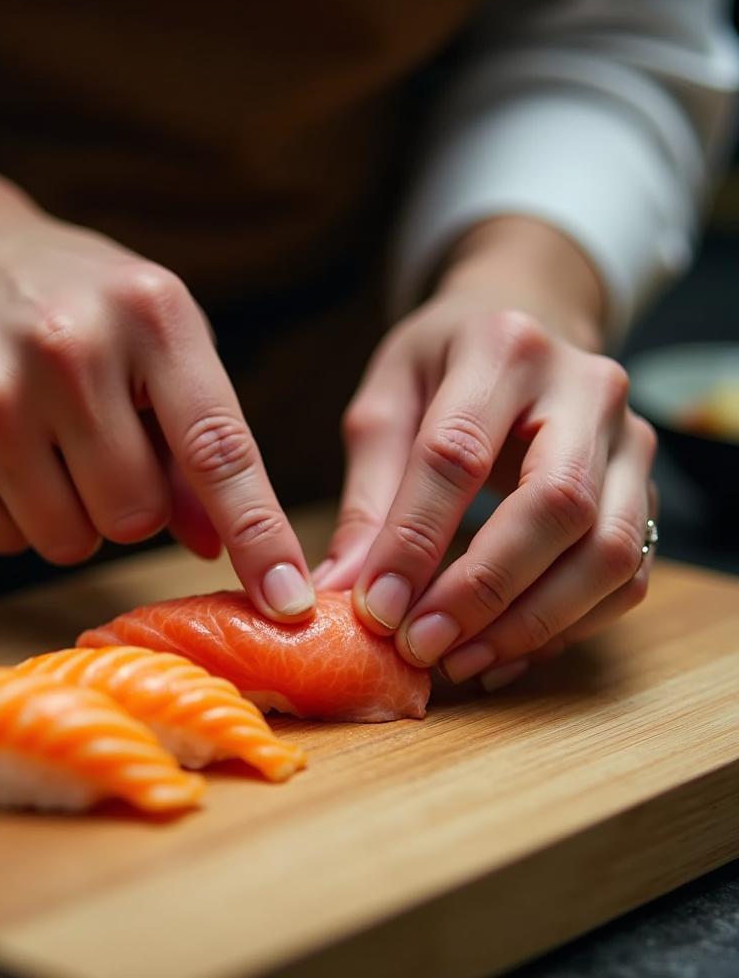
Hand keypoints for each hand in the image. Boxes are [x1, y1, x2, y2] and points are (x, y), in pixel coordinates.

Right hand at [0, 160, 314, 619]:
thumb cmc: (81, 305)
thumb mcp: (159, 337)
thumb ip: (199, 436)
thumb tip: (215, 546)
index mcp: (149, 315)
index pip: (216, 447)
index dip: (258, 533)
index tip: (289, 602)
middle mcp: (65, 350)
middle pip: (134, 517)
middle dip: (135, 504)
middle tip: (109, 448)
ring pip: (68, 541)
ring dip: (77, 516)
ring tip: (55, 445)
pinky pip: (5, 540)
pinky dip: (18, 513)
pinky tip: (4, 448)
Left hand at [314, 218, 656, 688]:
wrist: (527, 324)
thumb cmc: (443, 363)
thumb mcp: (386, 403)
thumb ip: (368, 496)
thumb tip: (338, 591)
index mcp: (502, 348)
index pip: (459, 453)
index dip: (415, 539)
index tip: (375, 607)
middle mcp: (586, 389)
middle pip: (556, 505)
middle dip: (483, 590)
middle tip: (419, 645)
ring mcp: (631, 440)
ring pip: (609, 551)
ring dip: (531, 624)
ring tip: (458, 661)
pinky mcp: (648, 488)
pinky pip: (628, 576)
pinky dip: (567, 628)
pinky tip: (503, 653)